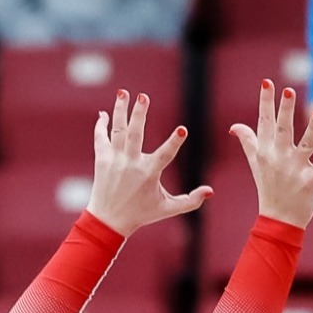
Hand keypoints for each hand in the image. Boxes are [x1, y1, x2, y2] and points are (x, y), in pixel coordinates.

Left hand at [85, 89, 212, 235]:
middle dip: (139, 114)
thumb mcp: (168, 208)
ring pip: (117, 131)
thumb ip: (191, 200)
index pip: (165, 155)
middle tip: (143, 96)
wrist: (109, 220)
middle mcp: (131, 164)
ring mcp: (115, 160)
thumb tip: (211, 191)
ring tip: (123, 92)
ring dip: (120, 110)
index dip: (174, 142)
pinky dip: (101, 125)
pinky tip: (104, 114)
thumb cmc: (142, 214)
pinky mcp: (102, 160)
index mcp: (149, 174)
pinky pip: (101, 138)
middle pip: (135, 134)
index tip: (183, 129)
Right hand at [230, 79, 312, 228]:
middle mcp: (278, 157)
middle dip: (285, 110)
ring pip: (306, 145)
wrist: (277, 218)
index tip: (267, 82)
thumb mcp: (255, 163)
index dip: (266, 102)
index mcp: (265, 151)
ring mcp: (294, 169)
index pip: (265, 122)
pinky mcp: (309, 182)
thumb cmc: (268, 187)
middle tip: (289, 90)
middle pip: (283, 129)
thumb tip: (234, 126)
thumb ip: (247, 141)